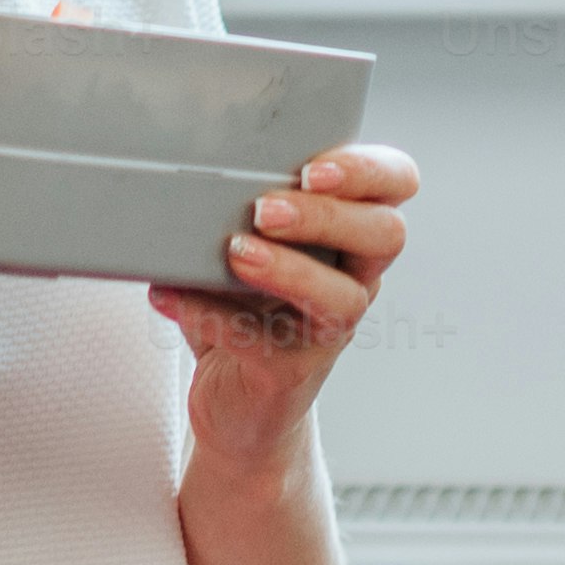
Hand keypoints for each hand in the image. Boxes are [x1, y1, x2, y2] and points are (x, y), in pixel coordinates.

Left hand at [155, 138, 411, 462]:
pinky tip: (169, 295)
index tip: (312, 168)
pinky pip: (265, 342)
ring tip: (236, 251)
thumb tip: (184, 160)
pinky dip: (211, 314)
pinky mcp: (291, 370)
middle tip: (265, 209)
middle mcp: (356, 278)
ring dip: (290, 269)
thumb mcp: (249, 241)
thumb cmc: (243, 304)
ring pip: (343, 297)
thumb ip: (237, 203)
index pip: (396, 183)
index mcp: (351, 231)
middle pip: (385, 234)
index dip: (368, 171)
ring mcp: (329, 329)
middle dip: (327, 215)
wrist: (236, 403)